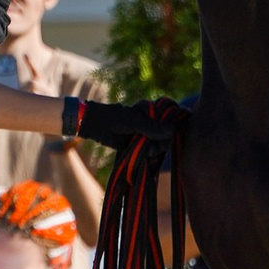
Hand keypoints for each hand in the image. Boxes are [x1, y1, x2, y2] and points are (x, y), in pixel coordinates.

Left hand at [68, 97, 187, 144]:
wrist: (96, 126)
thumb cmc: (114, 118)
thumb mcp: (134, 122)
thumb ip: (152, 127)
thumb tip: (172, 130)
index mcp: (151, 111)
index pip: (169, 118)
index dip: (172, 128)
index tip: (168, 138)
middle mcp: (151, 121)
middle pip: (167, 133)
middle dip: (163, 142)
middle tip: (156, 149)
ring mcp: (146, 132)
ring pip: (160, 142)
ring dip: (157, 150)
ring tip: (149, 153)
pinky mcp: (139, 142)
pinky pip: (151, 149)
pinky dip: (151, 154)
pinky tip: (149, 157)